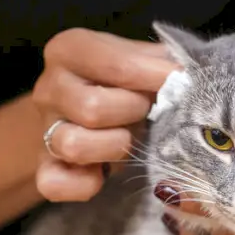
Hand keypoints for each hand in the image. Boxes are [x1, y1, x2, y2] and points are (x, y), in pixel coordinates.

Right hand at [32, 28, 177, 201]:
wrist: (81, 114)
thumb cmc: (121, 85)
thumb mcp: (139, 61)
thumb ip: (161, 61)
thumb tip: (191, 72)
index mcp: (70, 51)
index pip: (115, 64)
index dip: (154, 77)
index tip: (180, 82)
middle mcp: (49, 87)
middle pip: (92, 108)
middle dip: (132, 114)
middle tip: (146, 112)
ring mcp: (43, 129)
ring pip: (74, 145)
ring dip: (114, 146)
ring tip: (128, 138)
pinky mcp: (44, 167)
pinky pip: (55, 183)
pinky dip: (85, 184)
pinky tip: (103, 172)